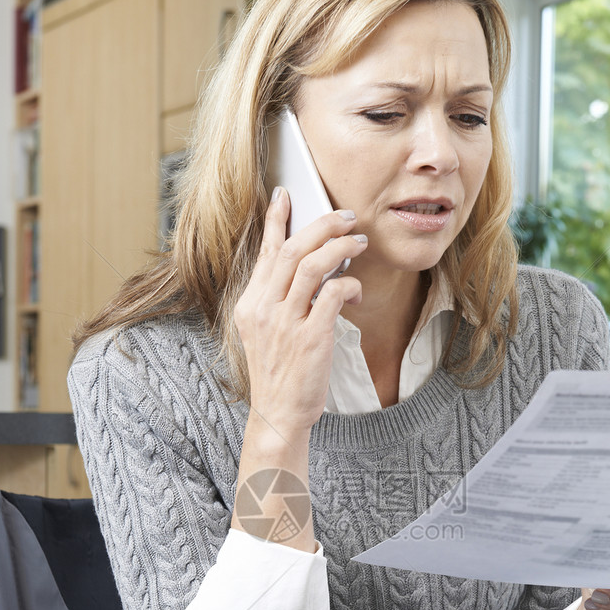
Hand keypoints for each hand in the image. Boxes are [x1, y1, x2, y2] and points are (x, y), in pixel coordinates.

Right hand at [233, 188, 365, 442]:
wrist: (279, 415)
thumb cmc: (279, 374)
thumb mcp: (265, 332)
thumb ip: (277, 299)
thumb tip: (309, 264)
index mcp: (250, 304)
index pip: (265, 252)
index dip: (276, 220)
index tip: (285, 195)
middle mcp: (263, 309)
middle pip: (293, 250)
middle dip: (323, 226)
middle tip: (346, 217)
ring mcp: (285, 323)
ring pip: (314, 265)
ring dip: (341, 247)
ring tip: (359, 242)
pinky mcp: (311, 338)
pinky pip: (334, 294)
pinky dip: (349, 284)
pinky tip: (356, 290)